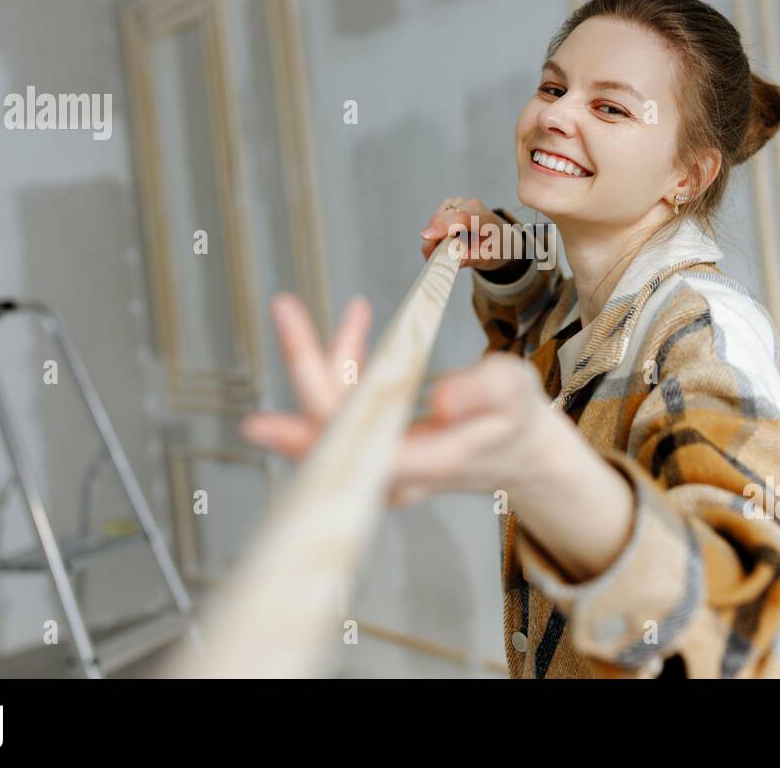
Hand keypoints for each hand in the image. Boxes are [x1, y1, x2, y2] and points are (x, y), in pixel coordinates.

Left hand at [242, 294, 557, 507]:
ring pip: (333, 410)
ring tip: (313, 308)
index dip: (305, 437)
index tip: (260, 425)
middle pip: (330, 425)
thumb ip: (481, 393)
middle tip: (285, 312)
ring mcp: (383, 457)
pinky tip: (353, 325)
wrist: (520, 448)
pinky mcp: (379, 441)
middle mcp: (395, 470)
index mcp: (427, 462)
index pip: (354, 452)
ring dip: (323, 357)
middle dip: (306, 366)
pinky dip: (345, 362)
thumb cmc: (515, 417)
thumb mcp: (513, 393)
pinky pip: (347, 403)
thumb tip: (441, 401)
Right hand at [420, 197, 512, 271]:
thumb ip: (471, 258)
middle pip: (442, 219)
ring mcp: (457, 203)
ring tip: (442, 253)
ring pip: (434, 220)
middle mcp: (469, 205)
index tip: (427, 237)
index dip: (443, 227)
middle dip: (432, 241)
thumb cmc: (495, 247)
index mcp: (485, 218)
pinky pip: (434, 221)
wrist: (500, 236)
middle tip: (432, 261)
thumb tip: (453, 261)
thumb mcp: (488, 258)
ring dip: (433, 238)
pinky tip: (444, 242)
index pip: (462, 218)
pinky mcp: (448, 205)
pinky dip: (435, 234)